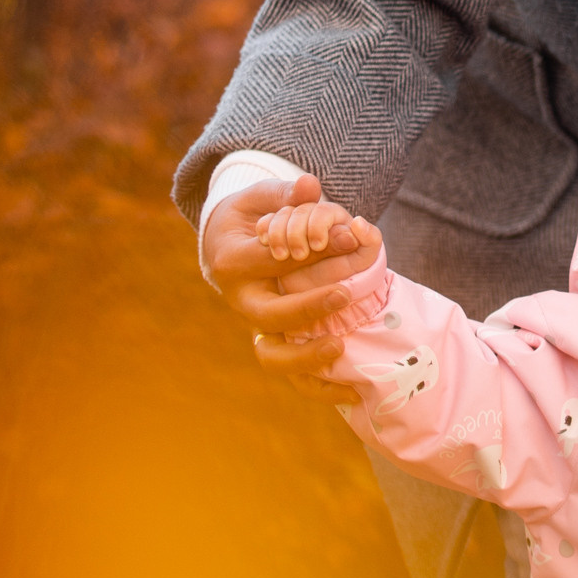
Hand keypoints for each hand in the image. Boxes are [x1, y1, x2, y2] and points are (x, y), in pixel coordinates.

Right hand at [202, 173, 384, 397]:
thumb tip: (309, 187)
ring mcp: (254, 326)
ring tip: (339, 346)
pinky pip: (291, 375)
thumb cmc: (250, 218)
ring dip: (305, 358)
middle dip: (307, 307)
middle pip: (268, 315)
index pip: (273, 258)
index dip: (312, 249)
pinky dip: (318, 388)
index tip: (350, 236)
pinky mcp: (271, 342)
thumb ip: (284, 193)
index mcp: (232, 262)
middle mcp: (239, 300)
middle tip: (345, 293)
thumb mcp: (260, 198)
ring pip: (272, 355)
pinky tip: (351, 391)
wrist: (226, 246)